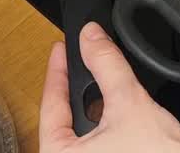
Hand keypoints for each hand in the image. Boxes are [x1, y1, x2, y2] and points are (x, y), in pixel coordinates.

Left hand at [40, 23, 179, 152]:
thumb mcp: (129, 103)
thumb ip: (107, 65)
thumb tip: (92, 38)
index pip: (51, 106)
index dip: (57, 72)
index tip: (61, 50)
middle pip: (66, 117)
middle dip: (77, 87)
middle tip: (80, 58)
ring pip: (83, 130)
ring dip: (94, 104)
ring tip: (102, 79)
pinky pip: (98, 141)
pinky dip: (106, 122)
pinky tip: (117, 108)